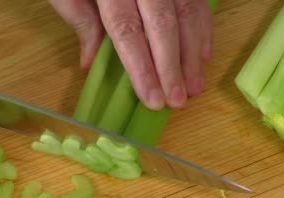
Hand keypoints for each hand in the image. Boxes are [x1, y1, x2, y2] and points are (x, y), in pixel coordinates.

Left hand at [49, 0, 212, 110]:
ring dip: (194, 54)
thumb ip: (78, 17)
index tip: (153, 99)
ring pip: (186, 12)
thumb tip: (91, 62)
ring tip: (195, 87)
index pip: (126, 30)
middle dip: (173, 67)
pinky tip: (204, 54)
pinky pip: (198, 0)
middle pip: (163, 24)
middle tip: (180, 101)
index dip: (142, 68)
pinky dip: (203, 28)